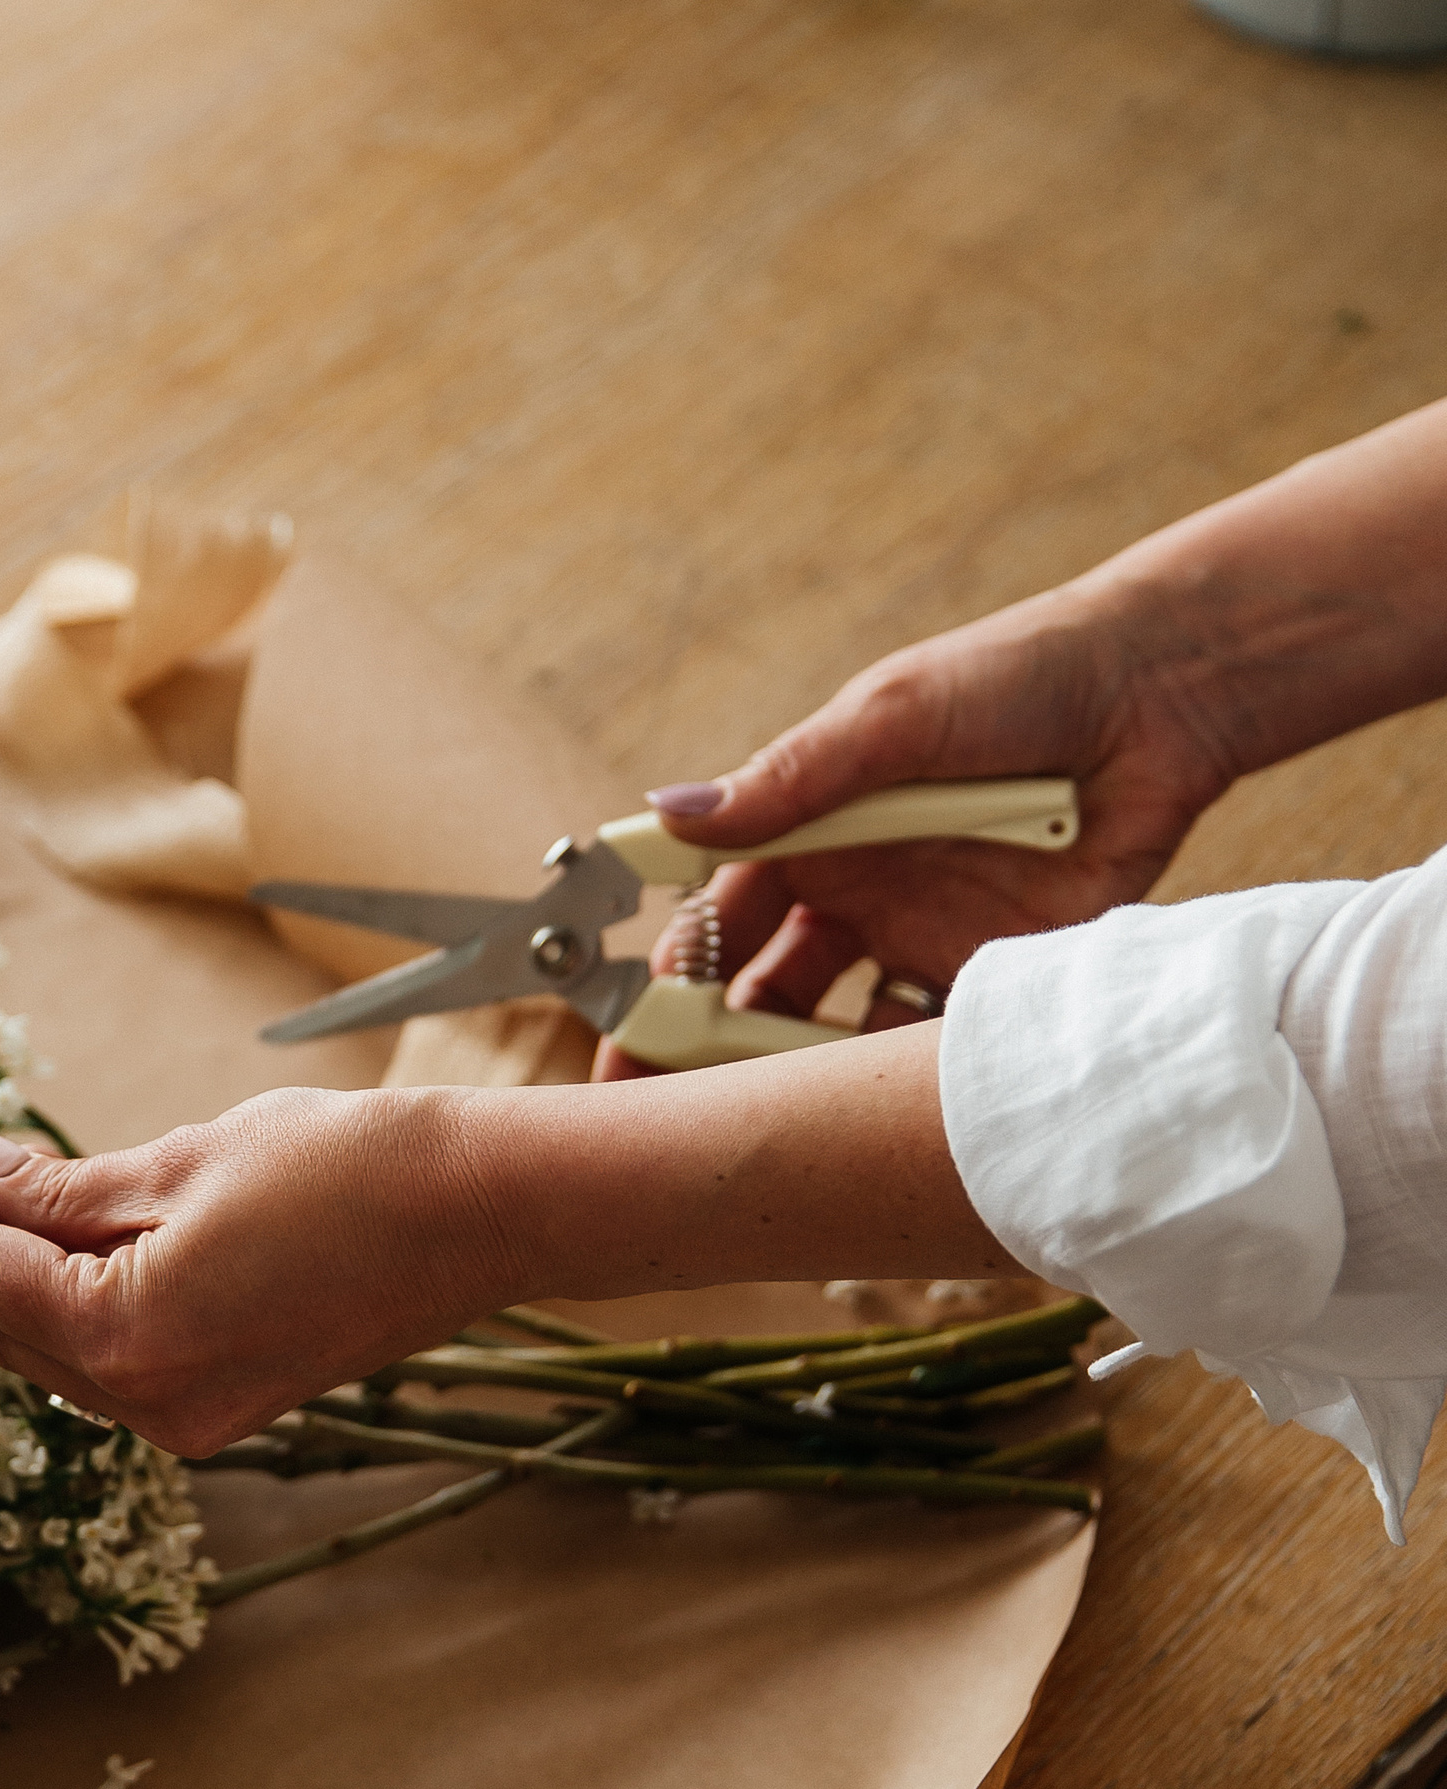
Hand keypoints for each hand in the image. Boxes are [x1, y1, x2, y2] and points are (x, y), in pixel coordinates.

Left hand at [0, 1091, 518, 1459]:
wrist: (478, 1216)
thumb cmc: (344, 1169)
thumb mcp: (180, 1160)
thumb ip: (58, 1189)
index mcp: (126, 1334)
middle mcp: (146, 1401)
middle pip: (1, 1321)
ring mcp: (186, 1419)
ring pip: (50, 1347)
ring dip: (0, 1279)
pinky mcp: (220, 1411)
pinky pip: (107, 1362)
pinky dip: (66, 1305)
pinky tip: (49, 1246)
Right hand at [611, 578, 1236, 1053]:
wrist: (1161, 697)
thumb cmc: (1017, 677)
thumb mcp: (890, 716)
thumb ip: (790, 779)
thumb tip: (669, 812)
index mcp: (811, 833)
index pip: (716, 917)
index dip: (668, 976)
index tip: (627, 1028)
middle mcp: (856, 895)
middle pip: (758, 993)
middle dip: (708, 1051)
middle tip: (672, 1099)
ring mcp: (922, 939)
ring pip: (833, 1031)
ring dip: (795, 1071)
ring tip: (766, 1111)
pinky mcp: (995, 973)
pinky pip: (930, 1041)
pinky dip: (898, 1072)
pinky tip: (879, 1086)